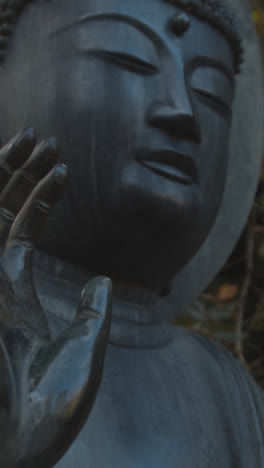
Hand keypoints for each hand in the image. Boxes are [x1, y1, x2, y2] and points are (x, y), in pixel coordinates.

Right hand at [0, 129, 111, 467]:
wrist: (30, 442)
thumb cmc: (53, 406)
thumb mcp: (83, 348)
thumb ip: (92, 312)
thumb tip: (103, 281)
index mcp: (15, 292)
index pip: (21, 229)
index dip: (38, 197)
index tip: (62, 166)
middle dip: (15, 173)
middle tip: (39, 138)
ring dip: (9, 176)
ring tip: (34, 140)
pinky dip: (15, 207)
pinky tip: (26, 173)